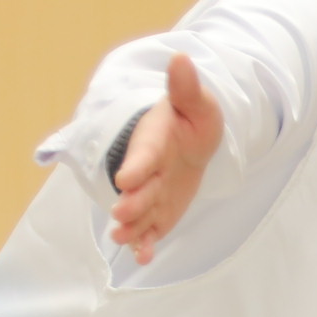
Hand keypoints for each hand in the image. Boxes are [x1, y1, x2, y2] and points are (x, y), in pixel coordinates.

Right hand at [109, 53, 223, 263]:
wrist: (191, 145)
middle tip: (121, 213)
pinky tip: (143, 257)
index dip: (136, 166)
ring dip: (130, 226)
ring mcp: (151, 194)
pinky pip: (150, 230)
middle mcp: (147, 171)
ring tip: (121, 238)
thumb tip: (181, 60)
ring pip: (139, 212)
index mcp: (153, 141)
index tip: (127, 178)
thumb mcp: (196, 103)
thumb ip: (186, 88)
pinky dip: (145, 244)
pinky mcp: (157, 213)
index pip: (144, 154)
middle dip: (130, 201)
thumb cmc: (190, 120)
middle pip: (138, 188)